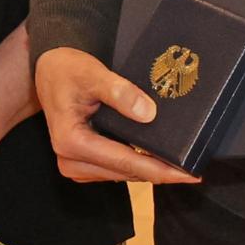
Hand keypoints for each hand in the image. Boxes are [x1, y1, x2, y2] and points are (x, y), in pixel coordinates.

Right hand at [34, 47, 199, 185]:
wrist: (50, 70)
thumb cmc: (69, 69)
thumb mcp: (94, 73)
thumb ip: (120, 92)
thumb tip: (149, 115)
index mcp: (71, 142)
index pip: (125, 162)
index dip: (160, 170)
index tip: (189, 175)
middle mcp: (70, 161)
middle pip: (126, 173)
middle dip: (160, 173)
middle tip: (194, 171)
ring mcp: (75, 166)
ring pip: (123, 174)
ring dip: (150, 170)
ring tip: (181, 165)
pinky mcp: (82, 164)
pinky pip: (116, 169)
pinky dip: (137, 164)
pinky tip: (158, 158)